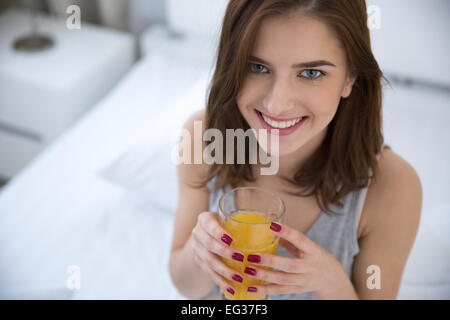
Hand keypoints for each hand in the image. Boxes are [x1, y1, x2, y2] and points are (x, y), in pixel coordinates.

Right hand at [189, 211, 244, 296]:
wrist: (205, 235)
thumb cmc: (223, 224)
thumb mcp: (230, 218)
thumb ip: (248, 218)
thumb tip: (273, 218)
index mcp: (205, 219)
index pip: (209, 225)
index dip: (218, 232)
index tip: (231, 239)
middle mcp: (198, 233)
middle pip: (209, 244)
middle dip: (224, 252)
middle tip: (240, 258)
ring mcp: (197, 249)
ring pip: (209, 261)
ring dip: (224, 271)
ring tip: (239, 278)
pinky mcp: (199, 263)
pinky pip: (210, 274)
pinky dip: (221, 282)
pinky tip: (231, 289)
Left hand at [243, 222, 358, 298]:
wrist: (332, 279)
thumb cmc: (315, 256)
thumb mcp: (307, 245)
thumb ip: (289, 236)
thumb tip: (270, 220)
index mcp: (313, 250)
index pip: (300, 240)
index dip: (287, 232)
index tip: (272, 225)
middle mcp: (310, 267)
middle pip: (290, 265)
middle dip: (270, 261)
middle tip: (252, 256)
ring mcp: (304, 280)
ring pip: (283, 280)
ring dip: (264, 275)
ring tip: (248, 270)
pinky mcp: (298, 290)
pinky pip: (281, 291)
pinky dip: (266, 289)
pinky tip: (252, 286)